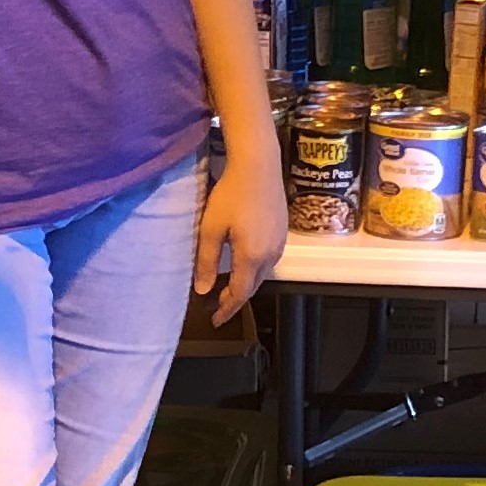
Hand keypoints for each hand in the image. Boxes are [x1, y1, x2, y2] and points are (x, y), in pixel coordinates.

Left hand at [193, 145, 285, 323]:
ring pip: (262, 273)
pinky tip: (243, 262)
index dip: (227, 309)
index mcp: (252, 257)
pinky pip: (268, 259)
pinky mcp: (282, 230)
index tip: (216, 320)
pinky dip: (254, 268)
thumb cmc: (231, 194)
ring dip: (246, 283)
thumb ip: (206, 261)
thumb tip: (203, 290)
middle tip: (218, 306)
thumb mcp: (210, 229)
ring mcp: (279, 242)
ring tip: (228, 287)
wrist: (258, 164)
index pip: (240, 293)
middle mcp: (270, 254)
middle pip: (253, 285)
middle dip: (235, 298)